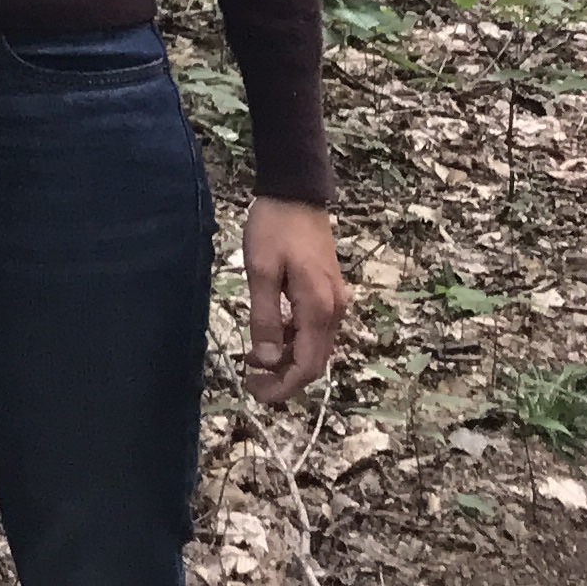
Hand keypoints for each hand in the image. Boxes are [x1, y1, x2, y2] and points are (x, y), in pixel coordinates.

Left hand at [241, 197, 345, 403]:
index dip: (283, 386)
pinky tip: (269, 335)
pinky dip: (293, 340)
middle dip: (285, 378)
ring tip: (254, 361)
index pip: (306, 366)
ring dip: (288, 360)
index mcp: (318, 309)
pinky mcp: (328, 292)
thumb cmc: (274, 227)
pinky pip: (314, 329)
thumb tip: (266, 360)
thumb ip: (264, 317)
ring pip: (315, 347)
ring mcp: (334, 301)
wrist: (296, 191)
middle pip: (314, 362)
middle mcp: (334, 311)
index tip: (256, 394)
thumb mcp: (260, 270)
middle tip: (252, 382)